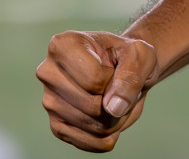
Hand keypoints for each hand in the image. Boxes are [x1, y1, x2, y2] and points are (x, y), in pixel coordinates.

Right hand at [36, 30, 157, 151]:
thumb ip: (131, 75)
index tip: (116, 66)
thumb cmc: (128, 56)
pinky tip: (110, 115)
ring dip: (119, 118)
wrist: (123, 67)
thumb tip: (113, 108)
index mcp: (63, 45)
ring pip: (95, 127)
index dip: (117, 78)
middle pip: (93, 107)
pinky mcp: (57, 126)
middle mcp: (48, 73)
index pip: (95, 79)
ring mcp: (49, 102)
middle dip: (120, 101)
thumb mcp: (140, 54)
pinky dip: (111, 134)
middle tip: (122, 86)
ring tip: (117, 97)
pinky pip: (91, 143)